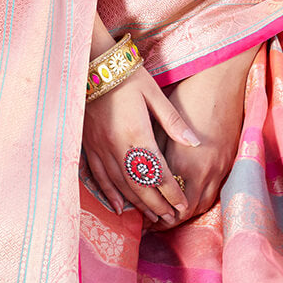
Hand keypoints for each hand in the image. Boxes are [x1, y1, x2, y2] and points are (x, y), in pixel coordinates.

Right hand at [82, 64, 199, 226]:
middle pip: (139, 186)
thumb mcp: (153, 92)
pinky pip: (99, 177)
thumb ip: (173, 120)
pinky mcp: (89, 145)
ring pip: (120, 186)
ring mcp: (100, 148)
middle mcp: (117, 147)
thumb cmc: (126, 75)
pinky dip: (110, 194)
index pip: (157, 173)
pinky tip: (120, 207)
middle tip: (171, 218)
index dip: (171, 193)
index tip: (182, 205)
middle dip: (157, 205)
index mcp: (137, 134)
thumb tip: (194, 142)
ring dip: (138, 204)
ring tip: (153, 218)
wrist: (91, 63)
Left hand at [147, 47, 257, 231]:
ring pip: (203, 204)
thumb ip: (155, 152)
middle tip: (155, 220)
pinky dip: (201, 200)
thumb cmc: (187, 95)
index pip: (169, 201)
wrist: (220, 79)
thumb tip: (142, 174)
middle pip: (187, 211)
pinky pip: (215, 192)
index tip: (144, 216)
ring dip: (187, 213)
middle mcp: (204, 171)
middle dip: (170, 219)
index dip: (156, 212)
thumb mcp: (163, 122)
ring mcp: (220, 167)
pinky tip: (191, 199)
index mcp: (183, 161)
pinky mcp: (229, 161)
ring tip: (170, 215)